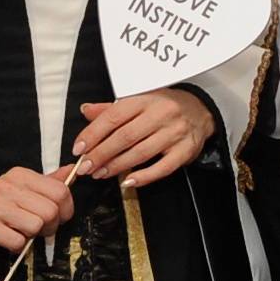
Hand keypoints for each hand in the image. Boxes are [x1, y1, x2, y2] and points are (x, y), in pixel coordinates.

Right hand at [0, 170, 74, 259]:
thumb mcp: (18, 190)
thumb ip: (46, 182)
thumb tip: (71, 171)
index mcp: (19, 175)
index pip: (60, 190)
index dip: (65, 210)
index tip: (57, 218)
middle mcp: (7, 186)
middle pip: (50, 211)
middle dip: (50, 227)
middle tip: (38, 231)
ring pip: (36, 225)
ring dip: (32, 237)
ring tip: (20, 233)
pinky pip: (17, 241)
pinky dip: (17, 246)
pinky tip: (7, 241)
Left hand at [67, 88, 214, 187]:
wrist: (200, 110)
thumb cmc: (164, 105)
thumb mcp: (138, 99)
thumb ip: (111, 108)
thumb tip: (86, 111)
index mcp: (145, 99)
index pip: (114, 117)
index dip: (93, 134)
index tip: (79, 148)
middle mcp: (160, 114)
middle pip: (125, 137)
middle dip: (101, 154)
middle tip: (86, 167)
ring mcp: (174, 133)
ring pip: (140, 153)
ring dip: (117, 167)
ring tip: (101, 174)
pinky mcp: (185, 151)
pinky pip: (162, 168)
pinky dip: (143, 177)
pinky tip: (128, 182)